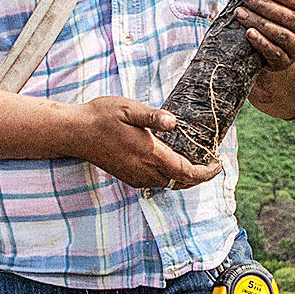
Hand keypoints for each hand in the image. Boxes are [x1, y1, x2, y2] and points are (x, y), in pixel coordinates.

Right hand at [72, 96, 222, 189]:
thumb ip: (152, 116)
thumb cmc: (101, 116)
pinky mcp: (128, 177)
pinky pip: (156, 183)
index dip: (205, 171)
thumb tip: (173, 122)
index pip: (185, 172)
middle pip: (180, 182)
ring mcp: (135, 176)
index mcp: (148, 154)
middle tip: (213, 161)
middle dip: (199, 175)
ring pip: (169, 184)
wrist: (75, 133)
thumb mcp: (128, 109)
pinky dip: (170, 177)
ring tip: (197, 161)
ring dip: (185, 177)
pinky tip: (173, 163)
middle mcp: (144, 171)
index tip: (218, 163)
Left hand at [236, 0, 294, 70]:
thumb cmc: (276, 0)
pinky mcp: (286, 61)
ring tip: (239, 12)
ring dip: (258, 21)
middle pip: (288, 17)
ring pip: (280, 34)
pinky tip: (248, 32)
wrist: (267, 30)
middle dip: (264, 5)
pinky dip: (260, 42)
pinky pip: (274, 52)